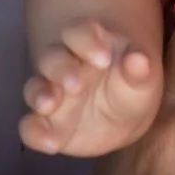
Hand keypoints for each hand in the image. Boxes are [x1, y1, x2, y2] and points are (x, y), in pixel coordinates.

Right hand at [21, 17, 163, 156]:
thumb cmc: (131, 89)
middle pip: (52, 58)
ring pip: (35, 87)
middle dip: (61, 69)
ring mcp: (51, 94)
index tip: (104, 59)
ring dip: (40, 96)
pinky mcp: (45, 123)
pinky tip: (50, 143)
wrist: (123, 121)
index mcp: (90, 45)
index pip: (80, 32)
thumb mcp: (143, 80)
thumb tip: (139, 59)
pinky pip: (31, 126)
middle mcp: (64, 65)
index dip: (87, 40)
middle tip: (76, 85)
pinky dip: (35, 132)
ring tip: (48, 105)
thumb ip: (141, 71)